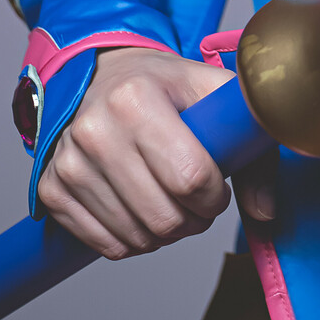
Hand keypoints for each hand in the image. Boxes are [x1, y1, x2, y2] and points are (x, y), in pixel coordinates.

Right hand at [37, 46, 273, 259]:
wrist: (104, 73)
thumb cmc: (165, 86)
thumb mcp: (215, 95)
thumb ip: (252, 149)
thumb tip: (266, 212)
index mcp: (136, 98)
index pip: (189, 177)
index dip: (215, 196)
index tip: (218, 188)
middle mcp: (94, 130)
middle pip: (163, 217)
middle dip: (194, 220)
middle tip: (198, 202)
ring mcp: (68, 162)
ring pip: (136, 237)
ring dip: (166, 233)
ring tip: (171, 203)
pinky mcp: (53, 188)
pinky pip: (105, 246)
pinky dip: (134, 240)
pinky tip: (142, 211)